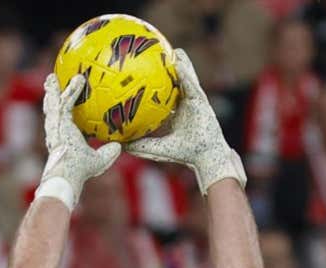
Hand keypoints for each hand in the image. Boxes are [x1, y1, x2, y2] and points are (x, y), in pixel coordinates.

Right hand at [36, 73, 121, 209]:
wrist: (69, 174)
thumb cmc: (81, 171)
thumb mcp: (99, 161)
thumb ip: (108, 153)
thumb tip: (120, 146)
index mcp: (65, 137)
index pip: (64, 121)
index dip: (63, 112)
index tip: (65, 103)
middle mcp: (58, 130)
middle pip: (54, 109)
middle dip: (52, 96)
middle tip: (53, 85)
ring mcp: (56, 125)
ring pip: (55, 102)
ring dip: (55, 89)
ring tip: (53, 77)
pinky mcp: (58, 121)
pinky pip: (64, 101)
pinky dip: (71, 90)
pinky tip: (78, 79)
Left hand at [125, 49, 245, 193]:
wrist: (206, 158)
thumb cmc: (185, 154)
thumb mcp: (157, 149)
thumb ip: (140, 145)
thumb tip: (119, 144)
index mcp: (176, 113)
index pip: (165, 96)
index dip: (157, 86)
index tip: (144, 76)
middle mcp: (186, 105)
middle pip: (178, 83)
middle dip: (170, 70)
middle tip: (159, 56)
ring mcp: (195, 102)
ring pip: (187, 79)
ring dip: (182, 64)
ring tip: (174, 51)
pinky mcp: (202, 101)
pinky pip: (192, 84)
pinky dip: (186, 73)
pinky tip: (178, 62)